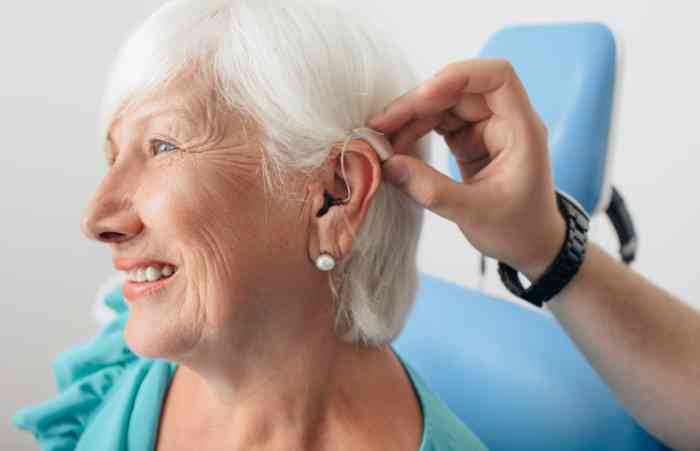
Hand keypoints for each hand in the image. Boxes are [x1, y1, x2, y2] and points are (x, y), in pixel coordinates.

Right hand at [367, 58, 565, 280]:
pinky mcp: (469, 140)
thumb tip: (388, 165)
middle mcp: (504, 119)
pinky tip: (395, 147)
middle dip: (417, 104)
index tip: (424, 97)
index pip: (497, 77)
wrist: (530, 245)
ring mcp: (485, 128)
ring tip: (381, 141)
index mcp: (521, 128)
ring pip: (442, 105)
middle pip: (458, 90)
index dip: (459, 77)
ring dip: (410, 119)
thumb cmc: (517, 230)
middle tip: (380, 127)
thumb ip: (431, 189)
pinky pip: (437, 124)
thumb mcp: (474, 213)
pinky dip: (414, 132)